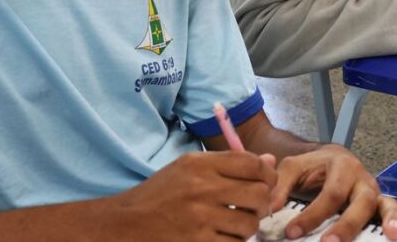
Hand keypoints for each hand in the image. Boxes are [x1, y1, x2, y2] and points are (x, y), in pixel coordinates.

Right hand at [110, 150, 276, 240]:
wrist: (126, 223)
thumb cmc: (159, 193)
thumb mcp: (188, 167)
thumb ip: (228, 163)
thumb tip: (270, 162)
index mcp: (200, 164)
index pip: (252, 164)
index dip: (268, 174)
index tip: (267, 182)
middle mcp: (202, 188)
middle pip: (258, 194)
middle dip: (263, 203)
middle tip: (254, 207)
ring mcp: (200, 218)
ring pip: (250, 224)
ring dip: (248, 226)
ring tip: (235, 224)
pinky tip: (223, 236)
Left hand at [270, 144, 396, 240]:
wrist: (329, 158)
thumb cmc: (311, 166)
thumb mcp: (292, 168)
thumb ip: (279, 186)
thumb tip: (271, 208)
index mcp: (341, 165)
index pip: (329, 194)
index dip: (312, 215)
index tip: (292, 233)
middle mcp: (361, 178)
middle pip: (359, 202)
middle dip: (346, 225)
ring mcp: (373, 191)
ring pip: (384, 204)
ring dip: (388, 220)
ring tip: (391, 236)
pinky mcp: (379, 202)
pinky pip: (392, 209)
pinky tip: (396, 235)